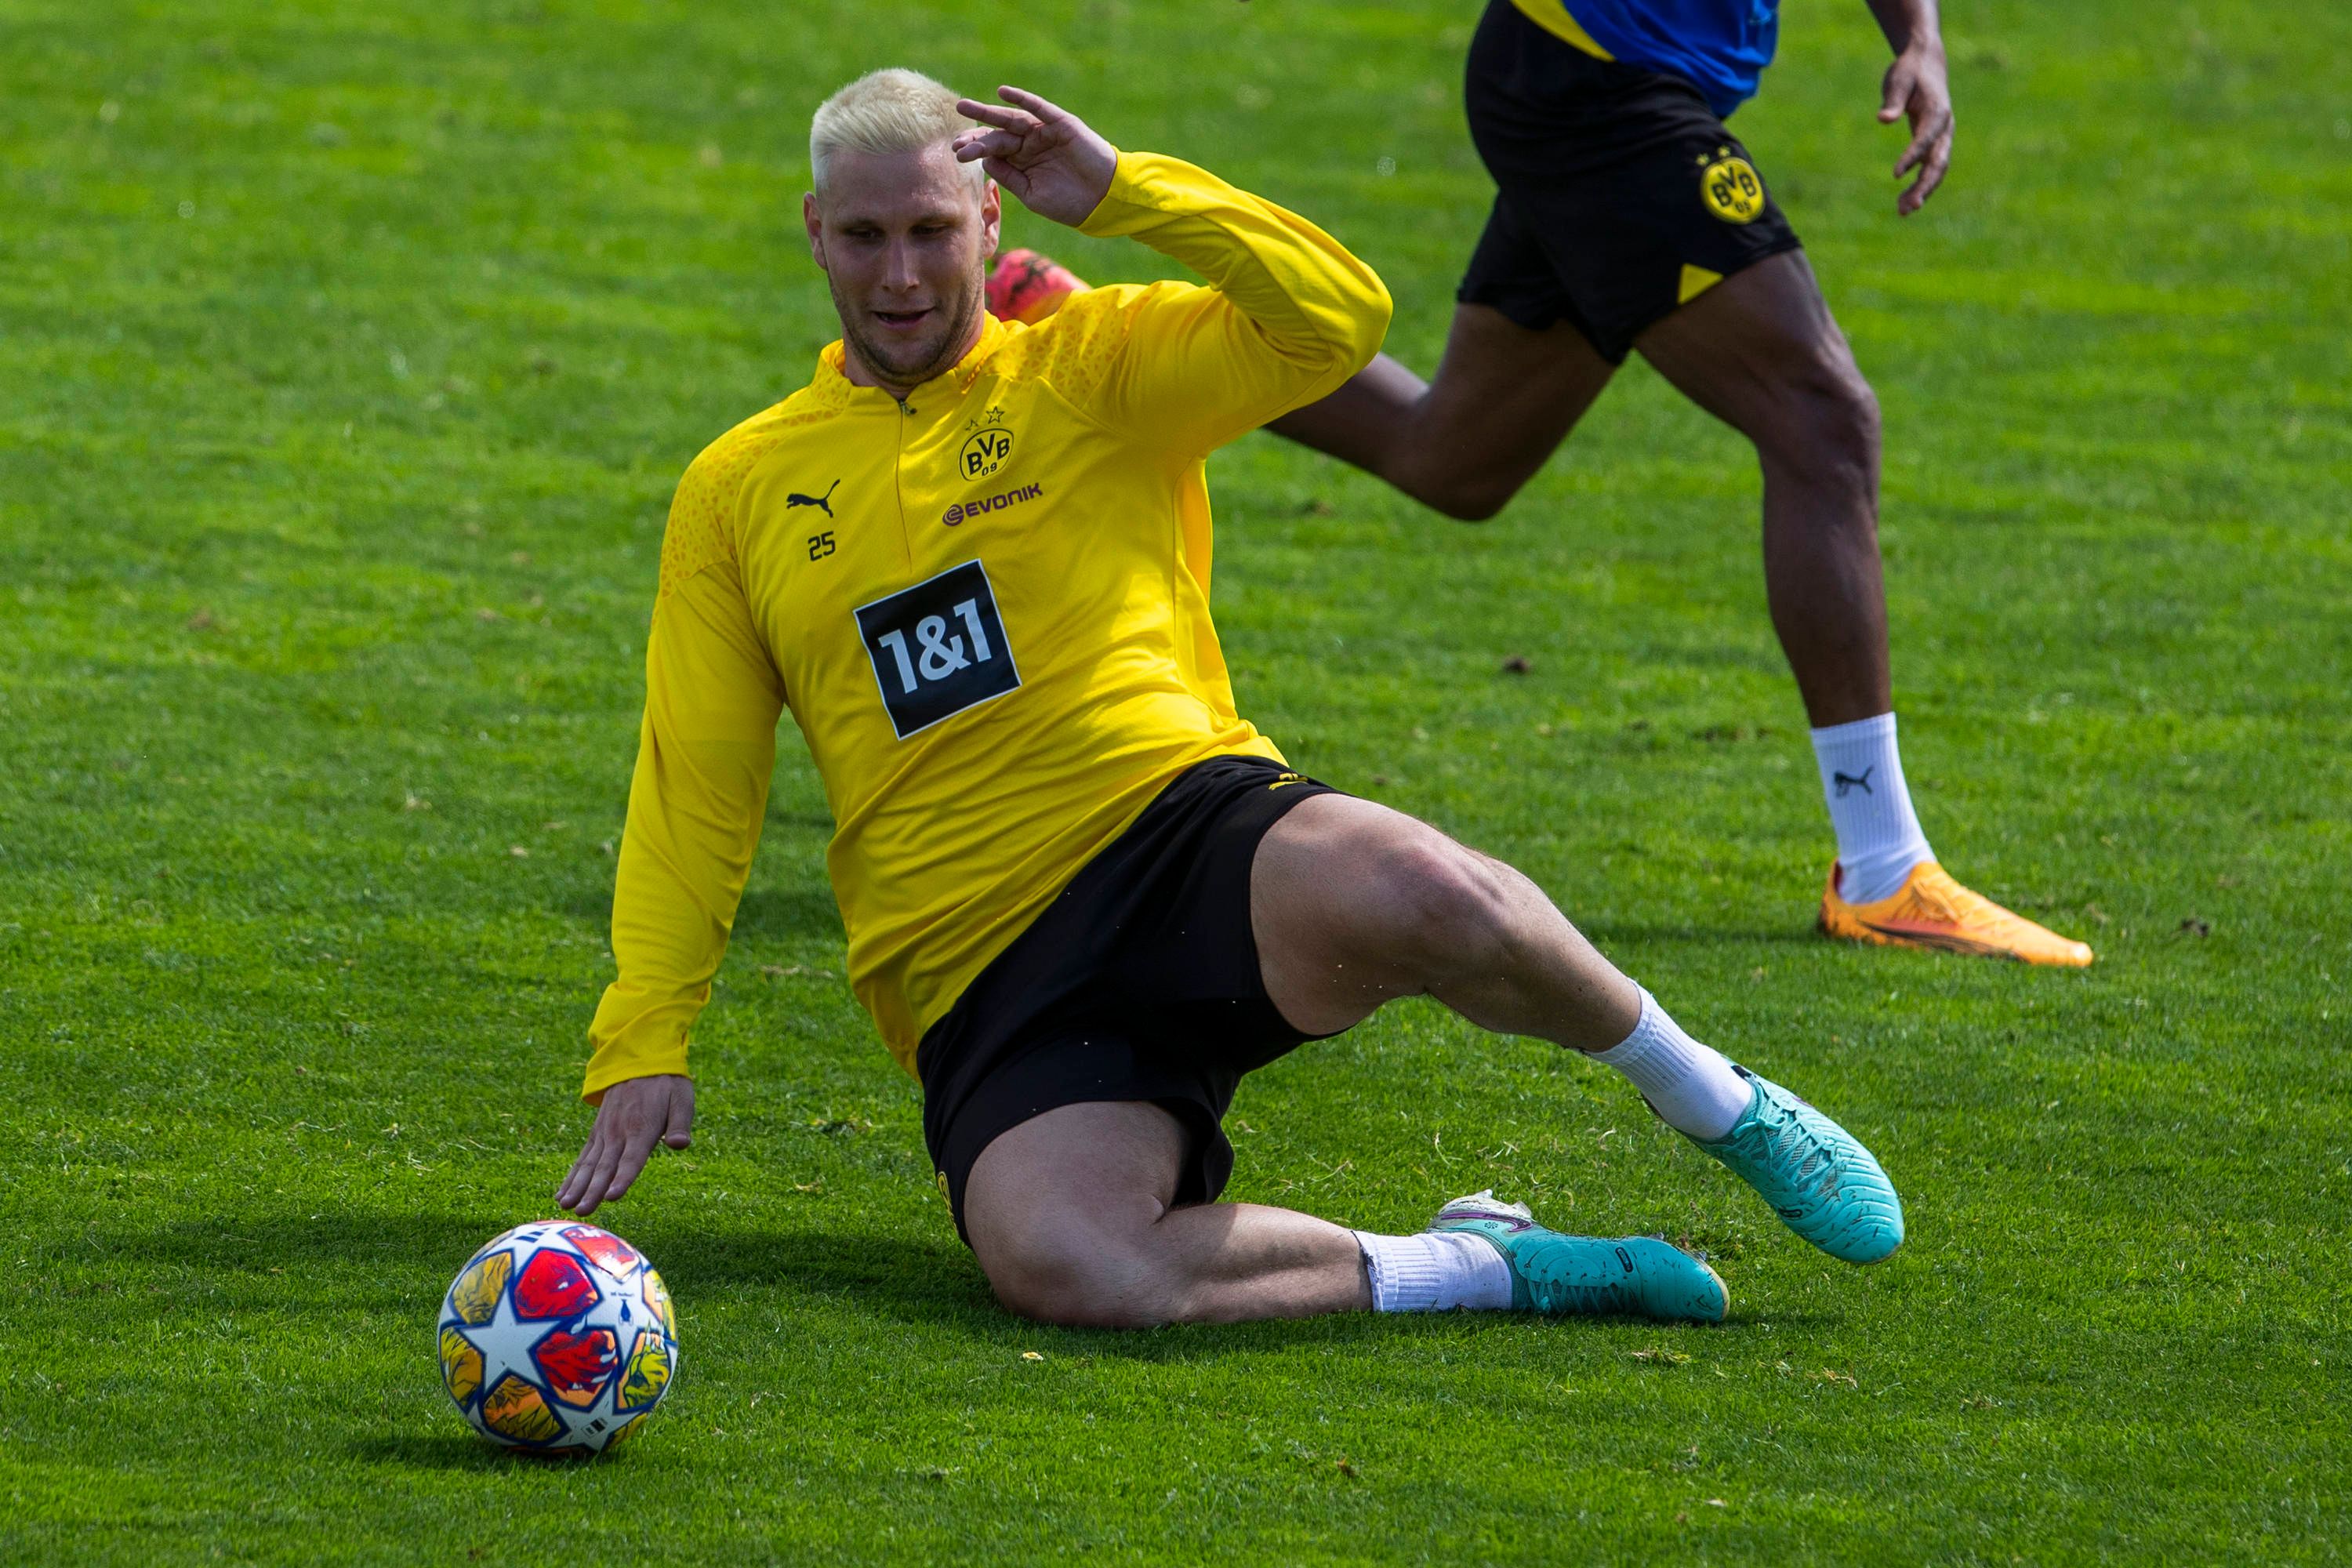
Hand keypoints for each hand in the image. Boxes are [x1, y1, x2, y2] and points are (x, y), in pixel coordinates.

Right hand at [556, 1073, 693, 1216]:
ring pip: (589, 1164)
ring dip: (577, 1186)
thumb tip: (681, 1145)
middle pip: (605, 1167)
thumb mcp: (682, 1099)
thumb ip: (681, 1123)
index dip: (623, 1178)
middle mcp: (619, 1133)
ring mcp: (605, 1133)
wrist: (640, 1060)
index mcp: (642, 1128)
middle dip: (593, 1190)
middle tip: (583, 1212)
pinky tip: (562, 1194)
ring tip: (566, 1206)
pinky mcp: (598, 1133)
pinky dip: (572, 1176)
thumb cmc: (666, 1085)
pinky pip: (582, 1157)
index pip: (632, 1159)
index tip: (612, 1196)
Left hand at [952, 86, 1118, 227]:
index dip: (975, 149)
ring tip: (966, 107)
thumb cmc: (1069, 202)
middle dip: (976, 135)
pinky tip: (1002, 93)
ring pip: (1012, 119)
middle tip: (955, 137)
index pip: (993, 151)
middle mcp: (1031, 144)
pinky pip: (1039, 108)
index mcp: (1023, 162)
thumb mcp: (1031, 193)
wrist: (1103, 200)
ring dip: (989, 112)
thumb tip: (985, 160)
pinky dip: (1022, 99)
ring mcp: (1045, 132)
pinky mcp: (1061, 124)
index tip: (957, 153)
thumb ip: (1009, 176)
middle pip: (997, 134)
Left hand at [1878, 43, 1952, 214]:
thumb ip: (1892, 100)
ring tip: (1903, 211)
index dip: (1912, 157)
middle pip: (1939, 161)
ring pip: (1936, 170)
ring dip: (1922, 191)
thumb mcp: (1897, 80)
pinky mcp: (1934, 144)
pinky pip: (1930, 169)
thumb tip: (1883, 119)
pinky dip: (1919, 185)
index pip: (1926, 138)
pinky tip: (1903, 203)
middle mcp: (1944, 127)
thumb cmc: (1909, 71)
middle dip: (1925, 184)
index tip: (1895, 174)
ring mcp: (1941, 137)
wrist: (1926, 63)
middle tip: (1911, 206)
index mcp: (1937, 111)